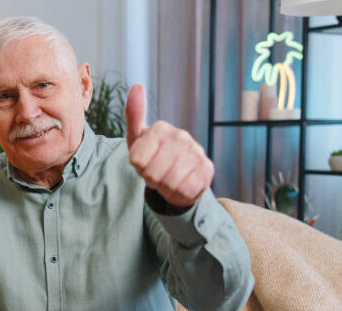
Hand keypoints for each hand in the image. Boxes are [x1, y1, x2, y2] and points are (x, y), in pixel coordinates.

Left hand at [125, 83, 213, 207]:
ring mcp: (196, 152)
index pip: (137, 160)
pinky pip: (184, 189)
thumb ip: (134, 114)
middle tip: (157, 172)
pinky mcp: (207, 170)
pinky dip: (179, 192)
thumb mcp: (137, 138)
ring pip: (169, 182)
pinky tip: (181, 183)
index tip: (144, 162)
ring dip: (165, 186)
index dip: (138, 167)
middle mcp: (181, 137)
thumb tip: (137, 86)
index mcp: (160, 129)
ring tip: (168, 177)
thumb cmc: (153, 156)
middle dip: (151, 178)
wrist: (177, 176)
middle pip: (152, 172)